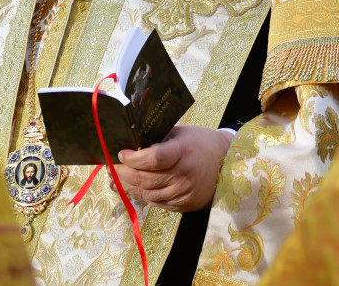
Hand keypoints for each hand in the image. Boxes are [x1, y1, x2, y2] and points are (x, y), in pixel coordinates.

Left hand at [114, 125, 232, 212]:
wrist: (227, 165)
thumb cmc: (200, 143)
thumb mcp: (180, 132)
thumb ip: (157, 137)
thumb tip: (130, 141)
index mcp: (183, 153)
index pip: (154, 159)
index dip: (134, 158)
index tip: (121, 153)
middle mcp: (184, 176)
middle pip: (146, 179)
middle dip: (123, 173)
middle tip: (111, 167)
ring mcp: (184, 193)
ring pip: (148, 194)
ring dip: (128, 186)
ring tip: (116, 178)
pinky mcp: (183, 205)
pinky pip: (156, 202)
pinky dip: (141, 195)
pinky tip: (131, 187)